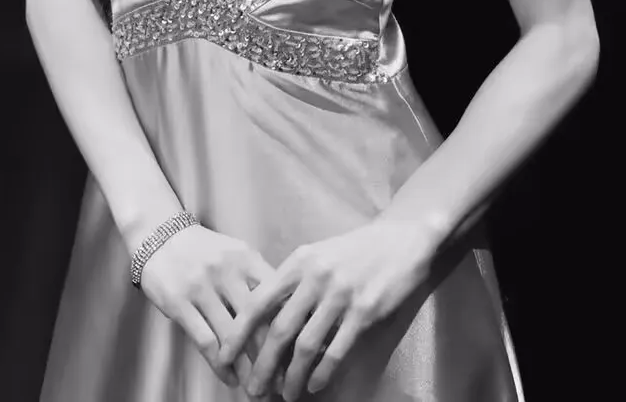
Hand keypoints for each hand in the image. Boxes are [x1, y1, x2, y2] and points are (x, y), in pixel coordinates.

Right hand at [138, 224, 276, 388]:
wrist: (160, 234)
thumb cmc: (205, 250)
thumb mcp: (236, 254)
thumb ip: (257, 279)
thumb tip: (288, 313)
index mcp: (247, 258)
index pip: (276, 296)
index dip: (290, 328)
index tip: (299, 354)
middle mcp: (227, 271)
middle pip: (258, 320)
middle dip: (272, 356)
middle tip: (283, 382)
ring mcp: (202, 287)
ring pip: (232, 336)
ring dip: (247, 368)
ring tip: (258, 388)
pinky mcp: (179, 302)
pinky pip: (205, 340)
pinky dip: (221, 365)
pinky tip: (231, 379)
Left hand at [216, 218, 434, 399]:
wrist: (401, 239)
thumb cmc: (354, 250)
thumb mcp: (318, 255)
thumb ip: (293, 283)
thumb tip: (263, 320)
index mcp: (300, 261)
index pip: (259, 300)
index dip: (239, 332)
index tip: (224, 356)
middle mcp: (316, 276)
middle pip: (279, 329)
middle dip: (262, 365)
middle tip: (253, 390)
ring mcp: (341, 293)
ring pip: (306, 345)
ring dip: (292, 376)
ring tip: (286, 395)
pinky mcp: (365, 310)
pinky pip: (337, 349)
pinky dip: (322, 372)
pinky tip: (316, 385)